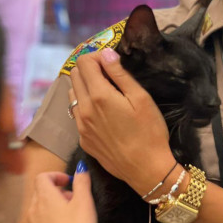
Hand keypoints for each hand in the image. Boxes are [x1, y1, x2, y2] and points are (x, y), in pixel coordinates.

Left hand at [25, 168, 96, 222]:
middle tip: (72, 200)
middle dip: (56, 192)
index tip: (68, 182)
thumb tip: (81, 167)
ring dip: (52, 207)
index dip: (55, 176)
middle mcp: (34, 207)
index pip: (43, 177)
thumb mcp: (84, 203)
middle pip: (41, 192)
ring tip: (68, 217)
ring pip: (39, 208)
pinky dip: (47, 221)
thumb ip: (82, 183)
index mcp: (45, 195)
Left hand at [68, 48, 175, 193]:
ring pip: (73, 95)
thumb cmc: (150, 132)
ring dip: (85, 87)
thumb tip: (106, 53)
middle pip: (74, 75)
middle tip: (110, 76)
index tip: (112, 63)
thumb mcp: (141, 98)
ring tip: (106, 94)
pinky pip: (77, 115)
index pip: (84, 62)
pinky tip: (104, 115)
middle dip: (89, 69)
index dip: (97, 57)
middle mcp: (84, 109)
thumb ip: (120, 74)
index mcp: (99, 96)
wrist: (146, 169)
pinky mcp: (83, 140)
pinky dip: (86, 107)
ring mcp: (80, 126)